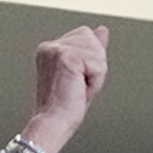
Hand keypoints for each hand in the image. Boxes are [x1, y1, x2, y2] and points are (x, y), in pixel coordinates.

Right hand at [19, 24, 109, 152]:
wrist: (53, 123)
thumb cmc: (65, 106)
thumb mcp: (82, 72)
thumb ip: (92, 49)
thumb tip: (102, 29)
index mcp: (50, 48)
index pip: (86, 36)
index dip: (89, 62)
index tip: (73, 81)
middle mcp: (50, 46)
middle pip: (93, 40)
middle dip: (94, 66)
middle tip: (76, 86)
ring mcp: (57, 50)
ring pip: (98, 53)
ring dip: (95, 75)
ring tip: (77, 88)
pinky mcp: (66, 58)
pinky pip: (99, 65)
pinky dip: (95, 82)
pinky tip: (79, 90)